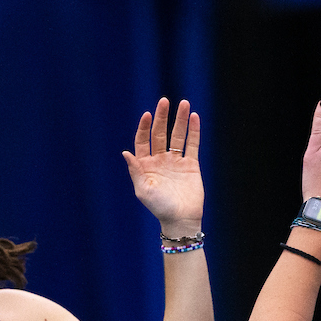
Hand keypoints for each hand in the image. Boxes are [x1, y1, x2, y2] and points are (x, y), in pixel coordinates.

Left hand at [123, 98, 203, 233]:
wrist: (181, 219)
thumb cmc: (159, 207)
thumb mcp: (143, 190)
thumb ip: (135, 170)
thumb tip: (126, 152)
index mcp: (146, 165)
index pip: (143, 140)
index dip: (144, 127)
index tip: (147, 115)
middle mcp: (161, 160)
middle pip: (160, 133)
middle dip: (162, 117)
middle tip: (164, 101)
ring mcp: (176, 161)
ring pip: (178, 136)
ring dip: (181, 120)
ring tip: (185, 104)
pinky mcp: (191, 164)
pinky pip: (192, 144)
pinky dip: (194, 131)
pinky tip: (194, 117)